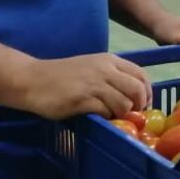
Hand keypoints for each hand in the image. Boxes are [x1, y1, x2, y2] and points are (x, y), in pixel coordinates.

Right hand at [17, 53, 151, 120]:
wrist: (32, 79)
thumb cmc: (62, 76)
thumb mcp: (91, 67)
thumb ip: (111, 76)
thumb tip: (132, 95)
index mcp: (109, 60)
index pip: (141, 74)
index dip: (147, 91)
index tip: (144, 103)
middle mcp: (105, 69)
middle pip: (137, 89)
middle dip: (139, 105)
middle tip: (132, 114)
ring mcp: (94, 84)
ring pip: (124, 102)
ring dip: (122, 113)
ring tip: (112, 115)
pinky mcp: (82, 100)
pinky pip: (106, 112)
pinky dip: (107, 118)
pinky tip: (99, 117)